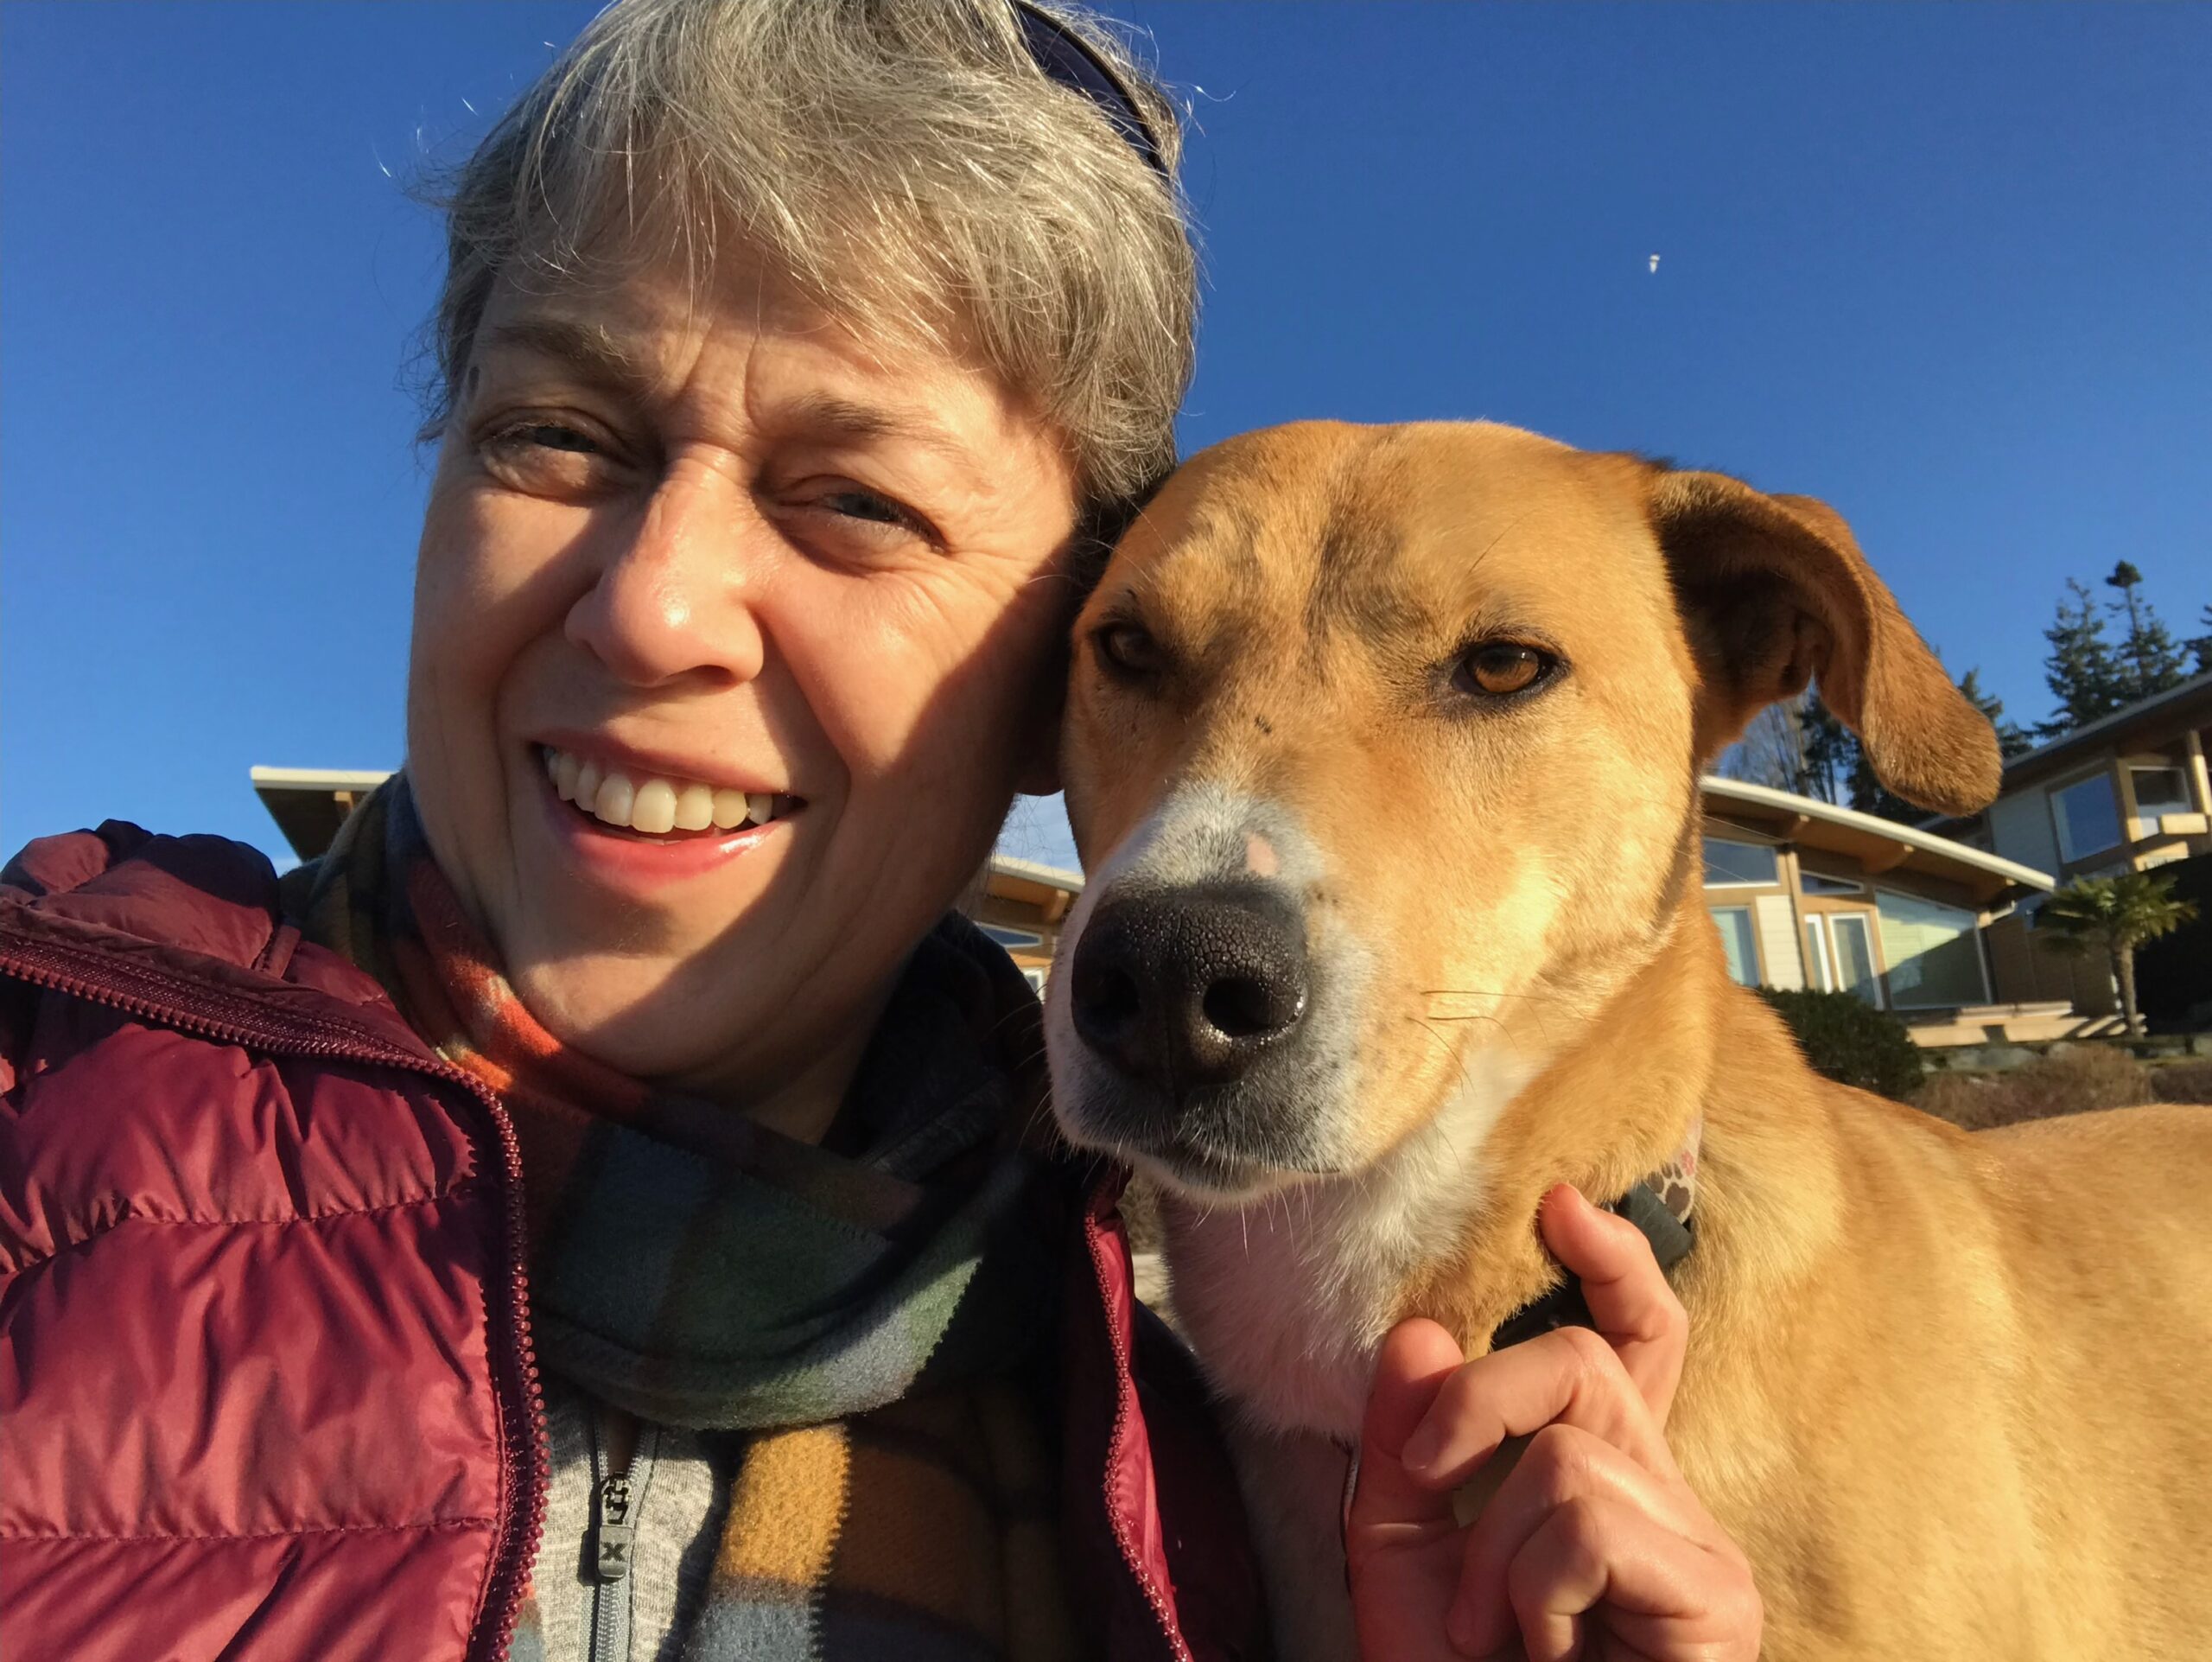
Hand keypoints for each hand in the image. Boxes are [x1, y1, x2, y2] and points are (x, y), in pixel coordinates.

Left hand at [1346, 1184, 1759, 1660]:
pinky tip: (1544, 1655)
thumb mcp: (1400, 1555)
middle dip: (1479, 1405)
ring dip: (1491, 1550)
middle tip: (1430, 1483)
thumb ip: (1406, 1446)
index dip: (1613, 1267)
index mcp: (1601, 1482)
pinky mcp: (1717, 1600)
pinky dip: (1528, 1588)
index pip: (1635, 1346)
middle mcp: (1665, 1501)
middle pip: (1583, 1363)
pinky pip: (1588, 1516)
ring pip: (1571, 1448)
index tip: (1562, 1204)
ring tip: (1497, 1636)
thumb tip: (1416, 1330)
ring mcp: (1701, 1552)